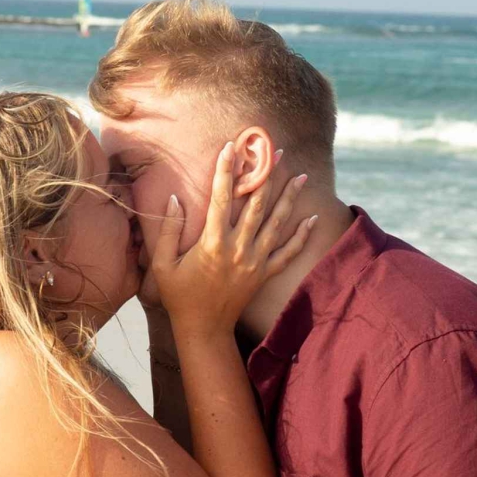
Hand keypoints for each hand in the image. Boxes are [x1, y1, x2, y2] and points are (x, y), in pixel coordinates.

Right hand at [150, 142, 313, 337]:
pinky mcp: (264, 274)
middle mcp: (238, 249)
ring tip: (301, 175)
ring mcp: (255, 262)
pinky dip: (302, 236)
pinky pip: (288, 253)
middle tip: (275, 151)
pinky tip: (313, 218)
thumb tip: (174, 198)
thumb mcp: (163, 265)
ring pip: (276, 223)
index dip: (225, 170)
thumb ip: (167, 230)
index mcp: (212, 243)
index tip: (230, 147)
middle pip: (256, 204)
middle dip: (266, 174)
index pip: (220, 198)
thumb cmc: (179, 296)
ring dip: (289, 197)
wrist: (204, 329)